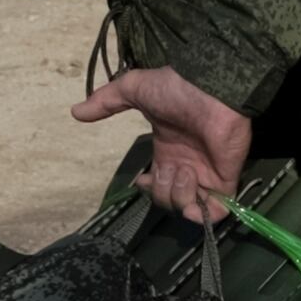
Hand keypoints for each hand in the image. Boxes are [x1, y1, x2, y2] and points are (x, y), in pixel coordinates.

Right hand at [72, 64, 251, 221]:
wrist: (208, 88)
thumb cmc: (175, 88)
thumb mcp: (133, 90)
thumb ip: (105, 102)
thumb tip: (74, 112)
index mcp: (168, 151)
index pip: (155, 185)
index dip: (148, 188)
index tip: (144, 177)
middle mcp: (186, 165)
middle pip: (167, 200)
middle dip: (161, 191)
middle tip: (168, 170)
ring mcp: (207, 174)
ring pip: (186, 208)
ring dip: (179, 195)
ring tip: (185, 171)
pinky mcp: (226, 180)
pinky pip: (216, 212)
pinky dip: (203, 210)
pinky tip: (195, 188)